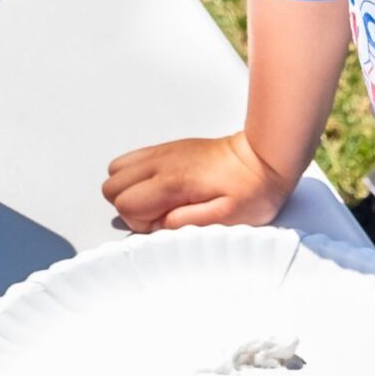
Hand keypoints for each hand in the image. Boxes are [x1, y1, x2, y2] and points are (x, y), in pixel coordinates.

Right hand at [102, 130, 294, 232]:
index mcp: (172, 181)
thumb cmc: (251, 190)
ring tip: (159, 201)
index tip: (166, 223)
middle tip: (159, 214)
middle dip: (128, 206)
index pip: (125, 202)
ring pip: (118, 169)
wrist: (262, 158)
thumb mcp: (226, 219)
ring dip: (130, 190)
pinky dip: (137, 177)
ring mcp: (162, 153)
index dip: (140, 221)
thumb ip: (187, 223)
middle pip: (112, 184)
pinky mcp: (168, 150)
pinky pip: (133, 160)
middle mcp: (161, 162)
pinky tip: (162, 188)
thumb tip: (159, 225)